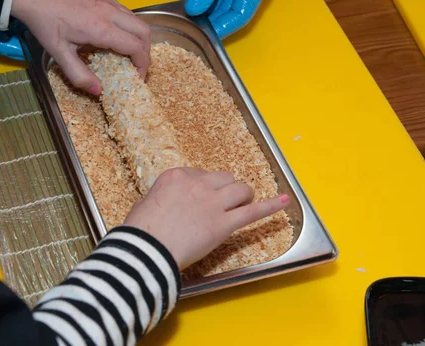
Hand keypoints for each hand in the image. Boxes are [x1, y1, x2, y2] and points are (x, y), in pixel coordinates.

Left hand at [12, 0, 150, 94]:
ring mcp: (108, 1)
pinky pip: (126, 12)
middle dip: (146, 52)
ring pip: (137, 20)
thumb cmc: (44, 22)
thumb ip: (79, 74)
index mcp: (102, 30)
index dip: (143, 65)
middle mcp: (111, 13)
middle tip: (136, 66)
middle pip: (145, 32)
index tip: (137, 76)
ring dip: (139, 38)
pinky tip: (115, 35)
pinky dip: (129, 27)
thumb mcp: (58, 53)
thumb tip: (98, 92)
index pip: (137, 48)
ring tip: (128, 53)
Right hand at [124, 168, 288, 269]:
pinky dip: (270, 206)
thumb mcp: (144, 205)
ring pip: (240, 190)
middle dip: (224, 189)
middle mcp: (197, 184)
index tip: (198, 198)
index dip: (202, 188)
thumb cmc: (139, 231)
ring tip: (243, 203)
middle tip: (220, 202)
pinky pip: (252, 212)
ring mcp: (213, 203)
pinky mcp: (224, 224)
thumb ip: (159, 199)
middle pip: (223, 178)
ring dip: (243, 196)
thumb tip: (160, 206)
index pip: (198, 174)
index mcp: (176, 176)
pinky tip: (285, 201)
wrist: (146, 249)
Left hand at [185, 0, 274, 38]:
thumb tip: (194, 10)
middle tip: (190, 29)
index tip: (204, 36)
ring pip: (217, 2)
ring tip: (186, 20)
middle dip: (210, 20)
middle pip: (228, 11)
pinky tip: (187, 6)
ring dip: (203, 10)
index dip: (223, 27)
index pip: (241, 15)